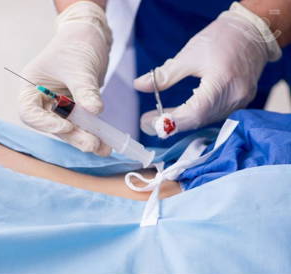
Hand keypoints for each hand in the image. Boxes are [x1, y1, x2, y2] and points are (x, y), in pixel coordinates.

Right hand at [18, 1, 111, 155]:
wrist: (90, 36)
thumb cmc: (76, 44)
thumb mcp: (80, 67)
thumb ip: (85, 90)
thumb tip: (95, 111)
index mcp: (31, 87)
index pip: (30, 112)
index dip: (46, 124)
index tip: (68, 126)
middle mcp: (43, 100)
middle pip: (53, 125)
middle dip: (74, 136)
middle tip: (92, 144)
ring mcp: (60, 106)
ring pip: (70, 129)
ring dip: (86, 138)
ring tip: (105, 148)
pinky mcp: (76, 109)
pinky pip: (83, 125)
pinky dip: (95, 133)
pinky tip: (108, 143)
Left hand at [134, 2, 281, 136]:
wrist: (252, 32)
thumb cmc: (222, 38)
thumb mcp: (188, 55)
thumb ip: (164, 75)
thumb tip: (139, 85)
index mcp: (222, 82)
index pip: (195, 112)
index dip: (171, 121)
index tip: (150, 122)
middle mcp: (235, 97)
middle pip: (199, 119)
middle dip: (171, 123)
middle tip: (148, 122)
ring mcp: (240, 101)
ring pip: (205, 120)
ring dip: (181, 121)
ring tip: (158, 116)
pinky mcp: (240, 102)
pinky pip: (213, 115)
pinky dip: (194, 115)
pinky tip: (178, 112)